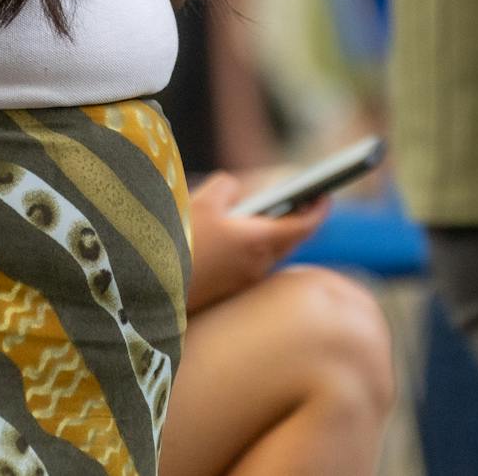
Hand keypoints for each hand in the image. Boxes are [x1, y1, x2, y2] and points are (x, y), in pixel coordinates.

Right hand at [185, 172, 326, 312]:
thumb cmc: (179, 242)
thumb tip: (236, 191)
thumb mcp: (201, 201)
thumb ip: (227, 188)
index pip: (305, 226)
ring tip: (271, 212)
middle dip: (298, 219)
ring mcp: (245, 280)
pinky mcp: (230, 289)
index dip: (318, 209)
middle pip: (290, 240)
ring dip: (275, 233)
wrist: (153, 288)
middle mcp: (259, 264)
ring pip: (271, 252)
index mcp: (259, 240)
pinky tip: (241, 235)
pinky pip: (254, 263)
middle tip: (302, 198)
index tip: (325, 194)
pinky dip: (256, 246)